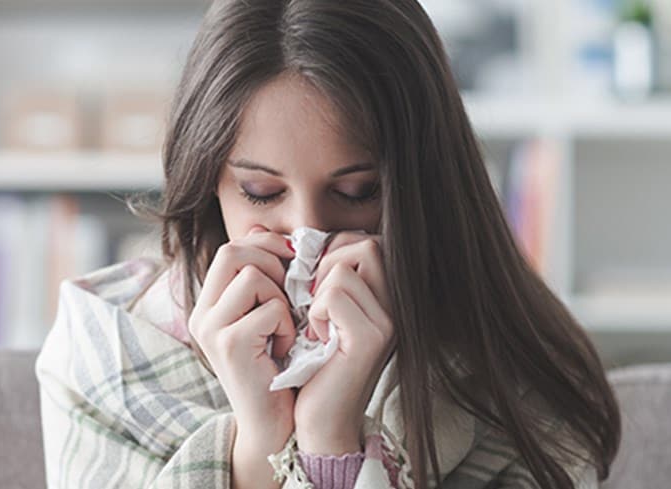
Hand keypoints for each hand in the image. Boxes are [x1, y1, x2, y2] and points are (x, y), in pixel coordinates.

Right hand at [188, 224, 297, 455]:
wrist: (273, 425)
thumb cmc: (278, 370)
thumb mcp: (266, 317)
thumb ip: (263, 280)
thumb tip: (271, 234)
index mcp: (208, 305)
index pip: (230, 248)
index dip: (265, 245)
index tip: (292, 261)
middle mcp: (201, 314)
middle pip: (234, 252)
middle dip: (273, 262)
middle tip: (291, 291)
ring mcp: (211, 329)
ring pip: (254, 276)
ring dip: (281, 298)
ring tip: (284, 328)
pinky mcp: (229, 344)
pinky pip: (270, 308)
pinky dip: (287, 326)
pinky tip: (285, 349)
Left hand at [293, 231, 395, 455]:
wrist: (318, 421)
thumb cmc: (311, 366)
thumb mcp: (313, 313)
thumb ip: (313, 275)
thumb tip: (275, 234)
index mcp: (384, 297)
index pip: (365, 241)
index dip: (332, 252)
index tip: (313, 285)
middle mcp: (396, 306)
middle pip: (364, 244)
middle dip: (326, 265)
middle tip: (312, 302)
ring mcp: (388, 322)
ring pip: (344, 268)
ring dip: (317, 293)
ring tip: (315, 325)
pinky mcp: (371, 339)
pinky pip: (335, 295)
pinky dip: (315, 313)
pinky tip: (316, 338)